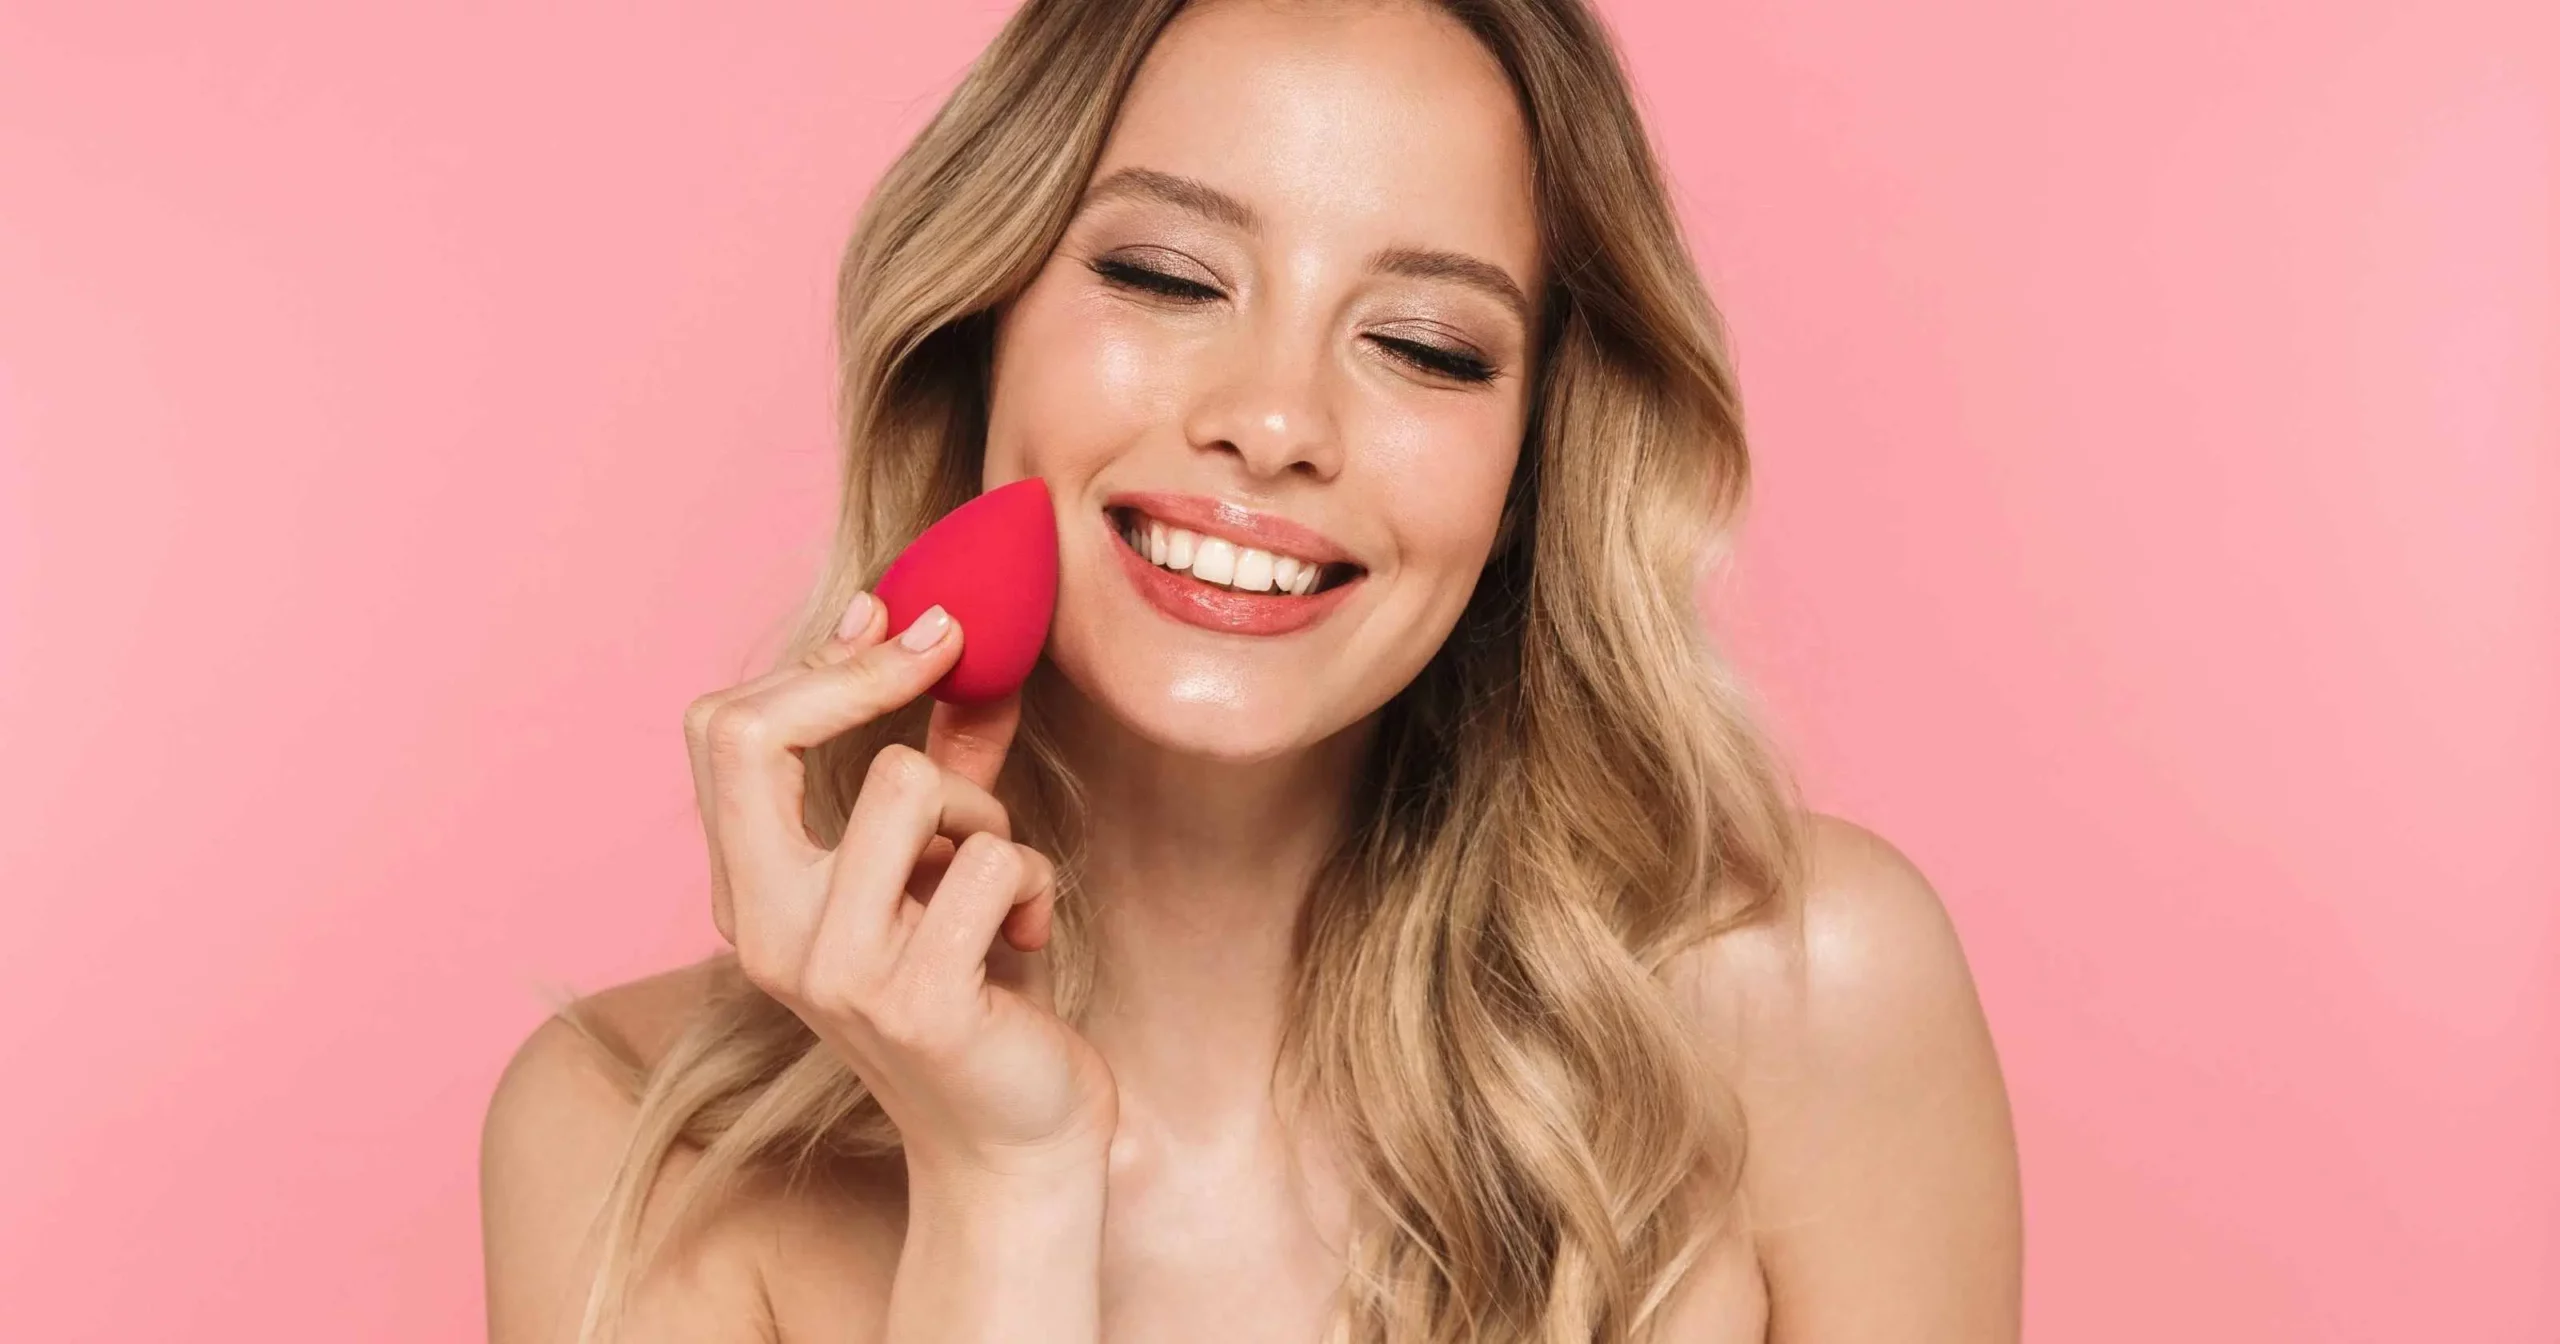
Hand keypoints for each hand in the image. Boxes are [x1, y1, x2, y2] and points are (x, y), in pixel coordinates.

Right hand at [681, 593, 1117, 1182]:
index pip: (724, 730)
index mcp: (752, 893)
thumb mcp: (940, 868)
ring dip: (984, 813)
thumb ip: (938, 764)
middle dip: (865, 678)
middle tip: (950, 658)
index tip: (905, 626)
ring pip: (910, 782)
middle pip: (752, 735)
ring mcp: (832, 969)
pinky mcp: (913, 998)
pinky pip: (991, 860)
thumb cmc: (980, 999)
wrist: (1015, 1148)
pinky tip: (1023, 941)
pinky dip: (1031, 883)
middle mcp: (766, 928)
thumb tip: (948, 634)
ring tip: (993, 880)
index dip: (819, 662)